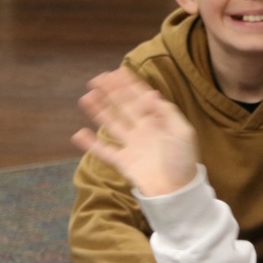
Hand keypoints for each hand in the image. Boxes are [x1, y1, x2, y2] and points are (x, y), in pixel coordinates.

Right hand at [72, 68, 198, 196]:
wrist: (177, 191)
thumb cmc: (183, 161)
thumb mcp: (183, 132)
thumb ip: (167, 112)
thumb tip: (151, 93)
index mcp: (157, 121)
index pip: (140, 98)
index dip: (129, 85)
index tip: (117, 71)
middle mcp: (141, 130)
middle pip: (123, 107)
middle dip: (111, 92)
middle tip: (97, 78)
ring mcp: (131, 145)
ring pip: (111, 123)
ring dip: (99, 110)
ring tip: (87, 97)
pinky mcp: (122, 162)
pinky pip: (104, 151)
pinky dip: (91, 144)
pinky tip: (79, 133)